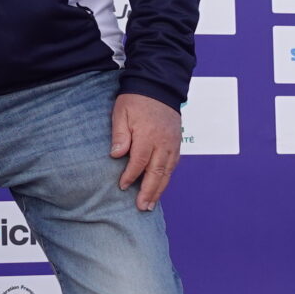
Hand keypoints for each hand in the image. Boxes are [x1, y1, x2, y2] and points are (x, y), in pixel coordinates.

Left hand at [110, 93, 183, 210]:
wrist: (158, 86)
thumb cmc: (137, 99)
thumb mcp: (121, 113)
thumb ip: (120, 135)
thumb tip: (117, 155)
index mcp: (148, 135)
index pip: (139, 162)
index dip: (131, 176)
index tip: (123, 186)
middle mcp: (163, 142)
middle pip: (157, 172)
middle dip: (149, 191)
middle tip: (142, 207)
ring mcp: (173, 143)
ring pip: (167, 171)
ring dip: (160, 189)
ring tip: (151, 204)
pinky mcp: (177, 142)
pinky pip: (173, 164)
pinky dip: (167, 177)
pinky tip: (161, 186)